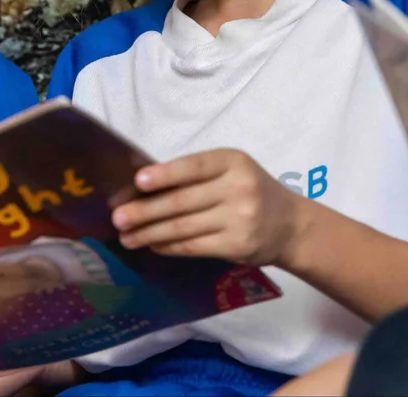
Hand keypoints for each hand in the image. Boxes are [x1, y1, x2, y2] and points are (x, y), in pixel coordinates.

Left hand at [112, 149, 307, 266]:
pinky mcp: (237, 246)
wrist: (289, 225)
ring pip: (184, 227)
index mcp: (233, 161)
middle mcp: (239, 188)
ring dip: (150, 233)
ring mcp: (240, 219)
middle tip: (117, 217)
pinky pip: (193, 246)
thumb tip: (141, 186)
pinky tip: (151, 244)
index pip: (194, 166)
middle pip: (182, 201)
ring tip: (126, 237)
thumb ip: (194, 175)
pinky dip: (169, 246)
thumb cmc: (248, 190)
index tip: (138, 181)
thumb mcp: (230, 171)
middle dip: (145, 211)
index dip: (165, 174)